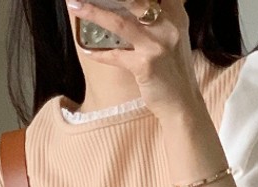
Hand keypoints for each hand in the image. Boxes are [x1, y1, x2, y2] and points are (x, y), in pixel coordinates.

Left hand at [67, 0, 204, 122]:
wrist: (183, 105)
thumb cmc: (174, 70)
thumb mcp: (173, 36)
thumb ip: (160, 17)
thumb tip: (132, 5)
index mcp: (175, 13)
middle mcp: (167, 24)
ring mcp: (156, 45)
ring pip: (119, 22)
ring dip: (93, 12)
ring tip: (74, 5)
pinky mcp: (145, 65)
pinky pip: (115, 55)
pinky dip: (99, 53)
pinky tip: (86, 50)